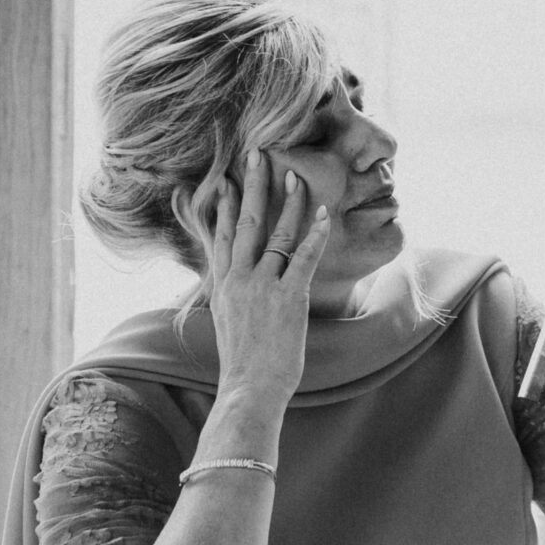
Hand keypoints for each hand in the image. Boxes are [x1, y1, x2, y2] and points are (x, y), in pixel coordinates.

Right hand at [175, 150, 330, 412]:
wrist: (248, 390)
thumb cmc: (242, 363)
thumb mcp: (225, 322)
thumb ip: (229, 295)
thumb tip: (232, 284)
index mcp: (222, 285)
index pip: (220, 234)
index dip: (224, 204)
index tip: (227, 179)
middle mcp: (238, 279)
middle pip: (245, 222)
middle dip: (252, 185)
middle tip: (256, 154)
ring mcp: (262, 287)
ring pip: (275, 233)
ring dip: (287, 201)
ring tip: (295, 174)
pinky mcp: (287, 298)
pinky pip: (302, 257)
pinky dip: (314, 233)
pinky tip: (324, 214)